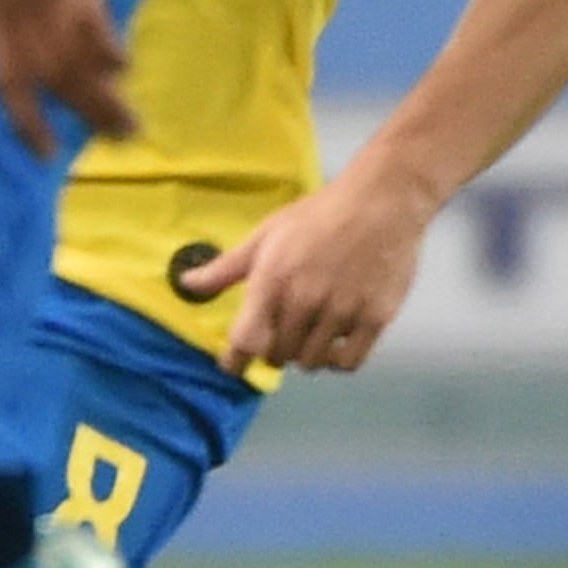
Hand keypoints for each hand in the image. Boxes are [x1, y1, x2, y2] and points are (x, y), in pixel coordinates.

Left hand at [0, 0, 130, 157]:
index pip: (2, 74)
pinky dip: (106, 52)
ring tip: (131, 123)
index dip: (21, 117)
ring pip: (69, 61)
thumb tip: (59, 42)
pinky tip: (124, 64)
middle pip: (41, 78)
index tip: (43, 152)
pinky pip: (87, 24)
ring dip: (102, 99)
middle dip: (78, 117)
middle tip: (117, 139)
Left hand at [187, 162, 436, 370]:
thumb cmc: (317, 216)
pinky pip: (349, 362)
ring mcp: (342, 311)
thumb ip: (226, 268)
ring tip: (308, 335)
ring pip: (311, 361)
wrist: (381, 202)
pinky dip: (337, 361)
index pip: (244, 340)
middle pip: (278, 355)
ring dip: (304, 355)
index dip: (234, 360)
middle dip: (272, 351)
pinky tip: (334, 345)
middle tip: (280, 335)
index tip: (232, 365)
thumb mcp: (265, 236)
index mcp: (272, 281)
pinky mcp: (375, 318)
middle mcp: (305, 301)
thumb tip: (185, 284)